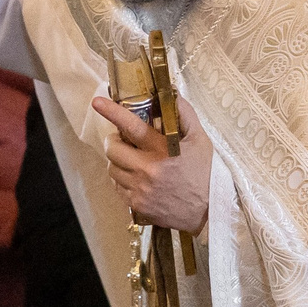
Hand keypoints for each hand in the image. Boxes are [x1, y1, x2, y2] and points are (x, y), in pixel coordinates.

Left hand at [90, 93, 211, 232]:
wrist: (210, 211)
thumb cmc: (206, 173)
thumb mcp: (201, 140)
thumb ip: (185, 116)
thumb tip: (172, 95)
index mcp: (163, 150)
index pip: (132, 126)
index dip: (113, 112)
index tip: (97, 102)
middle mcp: (148, 170)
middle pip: (112, 149)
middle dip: (114, 141)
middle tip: (124, 140)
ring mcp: (140, 189)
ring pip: (112, 169)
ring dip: (117, 160)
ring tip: (131, 159)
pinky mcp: (137, 205)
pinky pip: (116, 187)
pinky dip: (121, 179)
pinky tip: (135, 177)